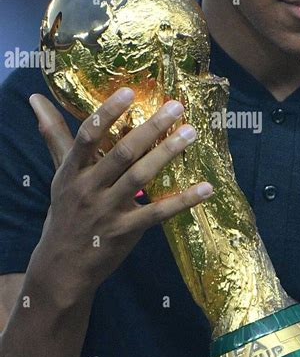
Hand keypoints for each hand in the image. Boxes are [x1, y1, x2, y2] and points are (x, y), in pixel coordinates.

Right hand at [28, 88, 212, 297]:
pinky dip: (183, 200)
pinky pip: (158, 212)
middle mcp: (89, 188)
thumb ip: (55, 136)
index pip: (88, 136)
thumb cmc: (65, 210)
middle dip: (150, 128)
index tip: (129, 91)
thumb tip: (36, 99)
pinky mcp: (126, 231)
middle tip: (176, 107)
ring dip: (167, 153)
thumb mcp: (59, 173)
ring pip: (141, 177)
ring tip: (190, 133)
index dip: (108, 113)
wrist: (62, 265)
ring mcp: (108, 210)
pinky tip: (206, 188)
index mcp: (72, 170)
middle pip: (122, 153)